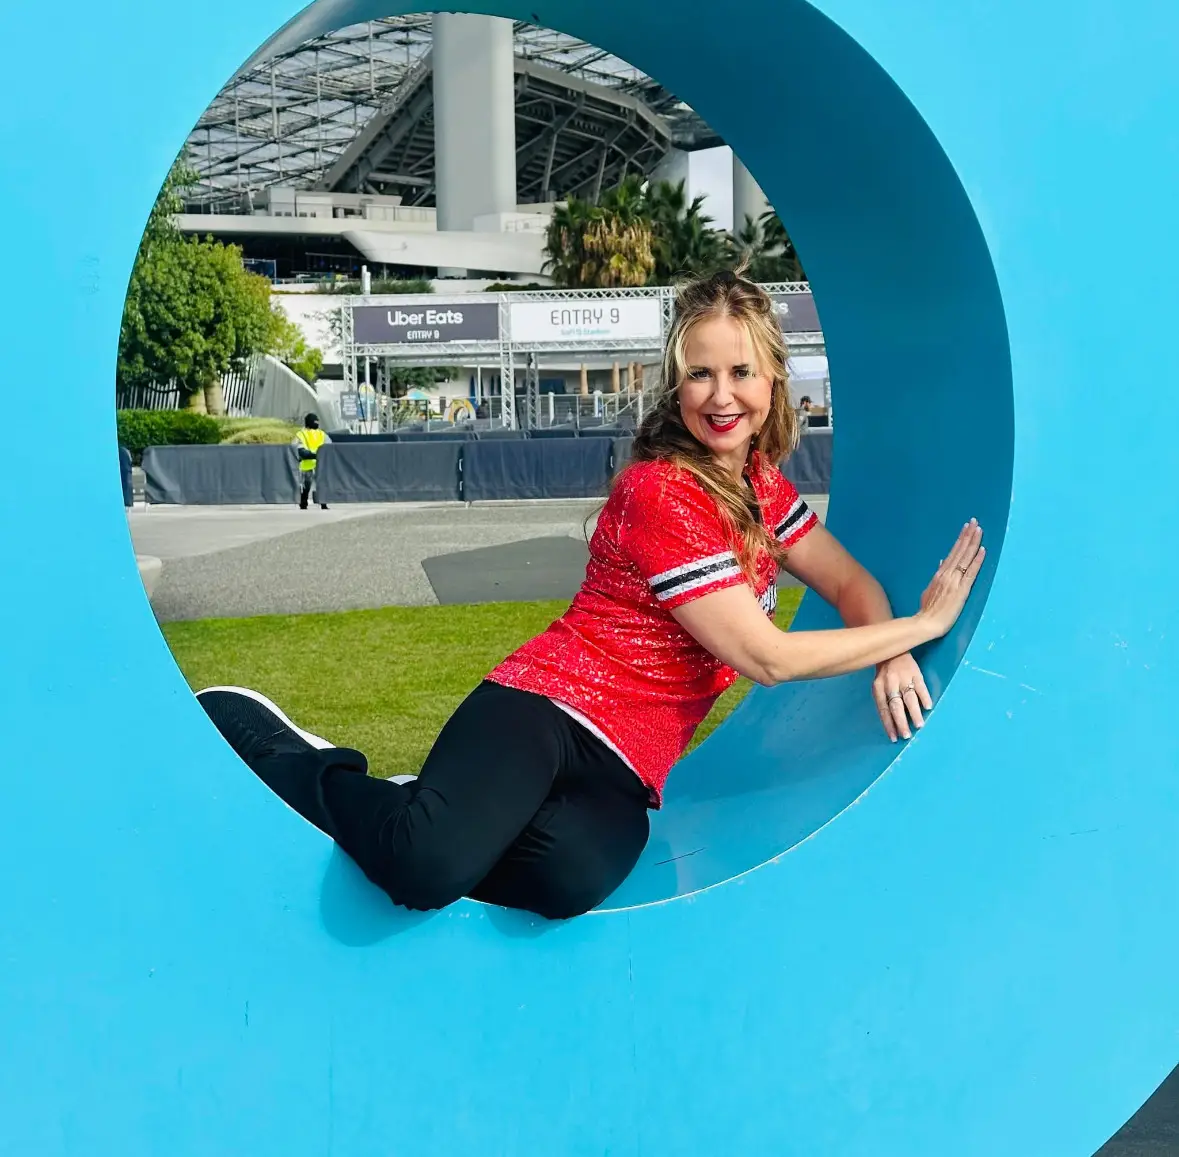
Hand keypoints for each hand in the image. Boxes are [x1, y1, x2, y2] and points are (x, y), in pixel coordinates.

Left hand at [873, 652, 931, 741]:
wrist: (892, 650)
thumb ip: (884, 700)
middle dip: (900, 722)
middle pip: (895, 706)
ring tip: (918, 725)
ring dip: (914, 712)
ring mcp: (903, 678)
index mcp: (878, 688)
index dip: (888, 724)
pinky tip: (928, 707)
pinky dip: (924, 697)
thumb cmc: (885, 673)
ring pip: (909, 698)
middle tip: (906, 735)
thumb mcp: (878, 684)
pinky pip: (921, 687)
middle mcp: (890, 684)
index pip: (883, 709)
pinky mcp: (915, 673)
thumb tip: (891, 722)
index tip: (893, 737)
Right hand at [918, 520, 985, 636]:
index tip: (967, 528)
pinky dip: (977, 560)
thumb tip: (942, 562)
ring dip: (973, 543)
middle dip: (968, 535)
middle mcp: (947, 574)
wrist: (926, 623)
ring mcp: (955, 581)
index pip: (953, 553)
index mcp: (940, 574)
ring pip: (965, 558)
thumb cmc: (927, 610)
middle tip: (974, 521)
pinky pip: (971, 572)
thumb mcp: (929, 590)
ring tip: (979, 530)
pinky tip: (982, 550)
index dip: (961, 539)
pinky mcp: (962, 590)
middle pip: (960, 551)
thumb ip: (937, 576)